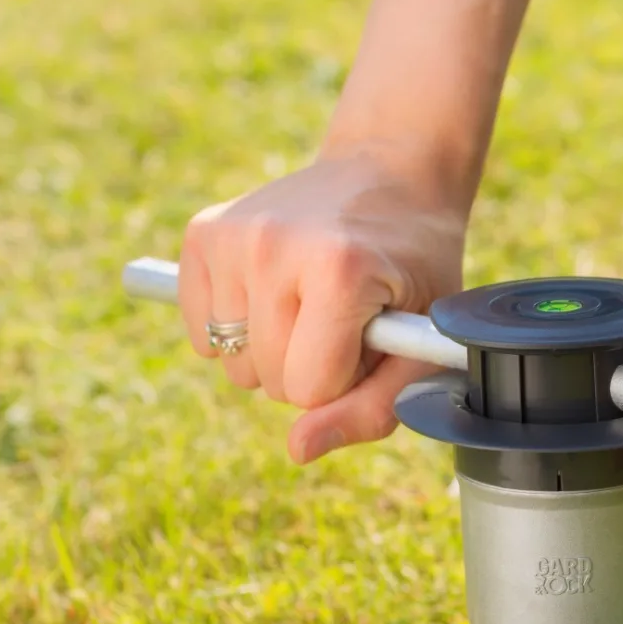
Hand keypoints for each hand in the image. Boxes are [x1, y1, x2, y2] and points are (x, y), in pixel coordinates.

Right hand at [177, 148, 467, 463]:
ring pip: (232, 362)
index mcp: (338, 271)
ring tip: (314, 301)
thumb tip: (298, 449)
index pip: (308, 388)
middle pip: (268, 379)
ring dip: (274, 350)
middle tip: (347, 316)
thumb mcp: (421, 343)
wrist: (391, 173)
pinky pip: (201, 332)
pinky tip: (275, 294)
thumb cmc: (415, 267)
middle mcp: (274, 246)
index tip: (369, 339)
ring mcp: (233, 236)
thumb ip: (373, 409)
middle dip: (311, 368)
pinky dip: (236, 331)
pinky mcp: (202, 233)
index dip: (345, 380)